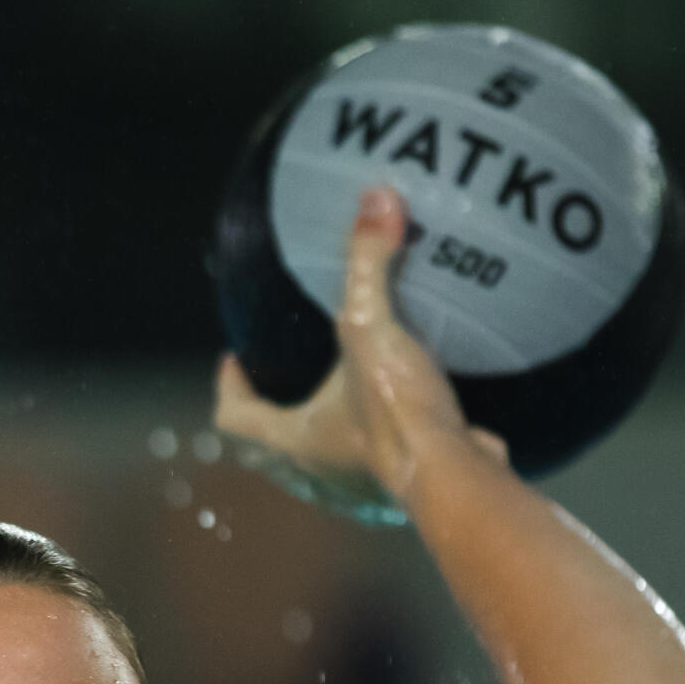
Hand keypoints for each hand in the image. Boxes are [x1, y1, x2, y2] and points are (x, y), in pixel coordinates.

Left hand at [213, 186, 508, 504]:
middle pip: (276, 443)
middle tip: (290, 372)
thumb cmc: (396, 412)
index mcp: (289, 440)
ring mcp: (357, 485)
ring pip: (326, 456)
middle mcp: (315, 472)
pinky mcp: (400, 485)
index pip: (234, 418)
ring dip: (330, 425)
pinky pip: (381, 457)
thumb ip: (368, 264)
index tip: (235, 360)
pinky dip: (384, 433)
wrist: (455, 477)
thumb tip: (376, 197)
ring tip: (349, 382)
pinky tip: (410, 402)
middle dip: (278, 408)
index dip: (229, 388)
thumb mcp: (372, 326)